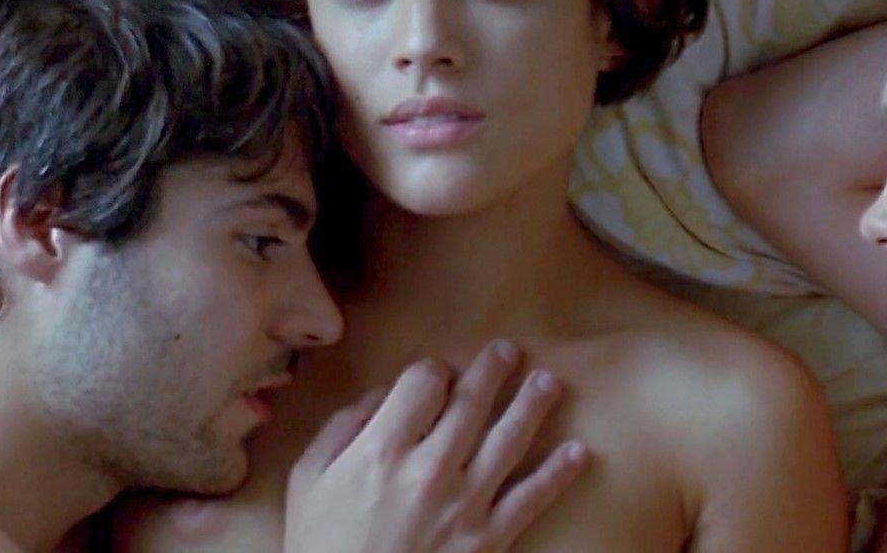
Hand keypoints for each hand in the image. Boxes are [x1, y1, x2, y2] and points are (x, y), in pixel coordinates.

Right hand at [283, 340, 588, 552]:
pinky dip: (558, 474)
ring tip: (548, 382)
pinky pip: (531, 499)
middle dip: (493, 370)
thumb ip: (342, 429)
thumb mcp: (308, 481)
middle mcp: (429, 469)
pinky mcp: (488, 539)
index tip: (441, 372)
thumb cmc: (322, 545)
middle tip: (509, 352)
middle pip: (471, 403)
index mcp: (382, 450)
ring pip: (509, 440)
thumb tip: (380, 395)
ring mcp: (464, 505)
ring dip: (533, 406)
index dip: (435, 370)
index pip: (424, 384)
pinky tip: (578, 452)